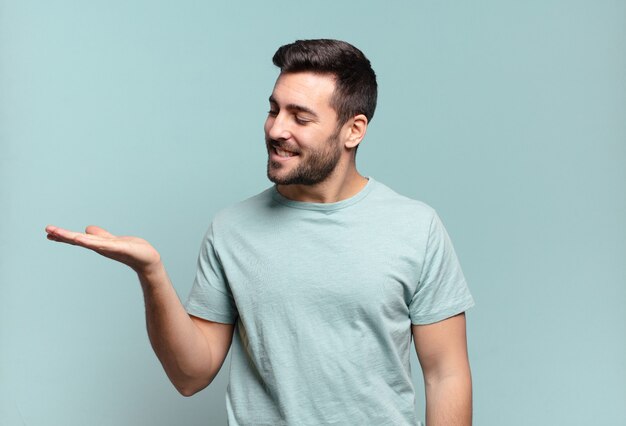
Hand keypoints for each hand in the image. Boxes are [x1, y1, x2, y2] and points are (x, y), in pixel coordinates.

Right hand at [45, 225, 161, 274]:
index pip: (78, 238)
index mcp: (99, 243)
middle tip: (47, 231)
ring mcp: (109, 248)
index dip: (64, 235)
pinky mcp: (119, 248)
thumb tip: (87, 229)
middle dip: (63, 235)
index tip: (48, 232)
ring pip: (87, 241)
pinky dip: (92, 241)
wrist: (148, 260)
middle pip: (79, 239)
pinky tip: (82, 237)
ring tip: (58, 232)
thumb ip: (100, 235)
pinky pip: (103, 243)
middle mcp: (101, 246)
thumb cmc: (132, 250)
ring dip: (73, 237)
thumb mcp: (113, 240)